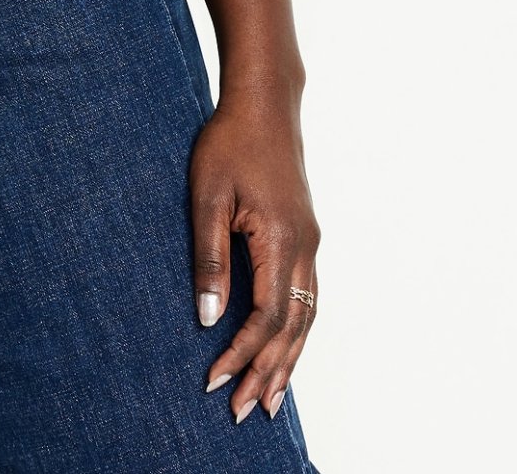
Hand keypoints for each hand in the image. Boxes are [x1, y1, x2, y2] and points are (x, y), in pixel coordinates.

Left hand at [190, 90, 318, 421]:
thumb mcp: (207, 197)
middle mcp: (305, 249)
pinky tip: (283, 348)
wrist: (265, 104)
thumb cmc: (230, 143)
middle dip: (267, 372)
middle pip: (292, 329)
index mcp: (281, 241)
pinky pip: (306, 298)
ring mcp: (309, 243)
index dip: (241, 354)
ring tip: (268, 398)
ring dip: (287, 360)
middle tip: (243, 412)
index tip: (214, 381)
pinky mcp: (305, 236)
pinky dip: (295, 332)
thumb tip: (209, 318)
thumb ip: (209, 258)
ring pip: (305, 318)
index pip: (264, 318)